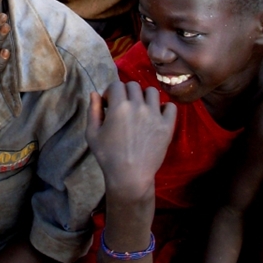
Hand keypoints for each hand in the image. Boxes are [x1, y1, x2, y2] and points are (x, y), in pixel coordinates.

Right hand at [86, 81, 176, 201]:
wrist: (130, 177)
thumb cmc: (108, 157)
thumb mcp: (92, 134)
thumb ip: (92, 111)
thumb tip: (94, 93)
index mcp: (119, 107)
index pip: (116, 85)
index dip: (110, 92)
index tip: (109, 103)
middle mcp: (138, 106)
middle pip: (133, 85)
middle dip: (126, 92)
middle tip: (124, 107)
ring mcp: (155, 115)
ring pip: (152, 92)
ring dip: (144, 96)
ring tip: (140, 109)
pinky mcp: (167, 126)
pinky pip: (170, 107)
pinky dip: (164, 108)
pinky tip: (156, 116)